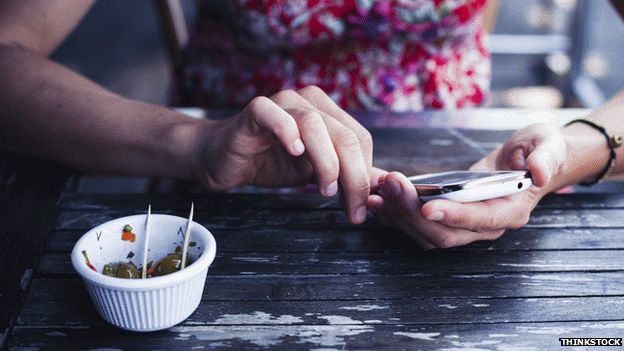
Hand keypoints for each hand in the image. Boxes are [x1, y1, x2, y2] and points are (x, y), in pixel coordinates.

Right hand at [190, 86, 372, 223]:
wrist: (224, 160)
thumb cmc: (269, 162)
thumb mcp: (316, 171)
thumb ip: (347, 173)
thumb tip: (384, 185)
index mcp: (327, 112)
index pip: (360, 139)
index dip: (365, 175)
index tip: (359, 208)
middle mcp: (308, 101)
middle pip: (345, 135)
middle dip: (353, 177)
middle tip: (352, 209)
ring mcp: (282, 103)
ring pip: (315, 125)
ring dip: (327, 162)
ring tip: (325, 190)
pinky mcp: (255, 111)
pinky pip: (275, 116)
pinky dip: (288, 133)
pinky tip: (294, 153)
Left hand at [367, 123, 566, 248]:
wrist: (525, 161)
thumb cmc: (537, 151)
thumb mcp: (548, 145)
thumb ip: (545, 158)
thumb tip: (537, 172)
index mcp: (510, 211)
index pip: (480, 220)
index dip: (454, 215)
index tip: (427, 205)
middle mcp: (483, 226)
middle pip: (444, 233)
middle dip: (413, 212)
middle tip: (391, 185)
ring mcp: (461, 226)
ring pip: (424, 233)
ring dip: (397, 214)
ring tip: (377, 188)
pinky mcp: (444, 219)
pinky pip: (414, 225)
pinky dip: (392, 214)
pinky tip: (374, 197)